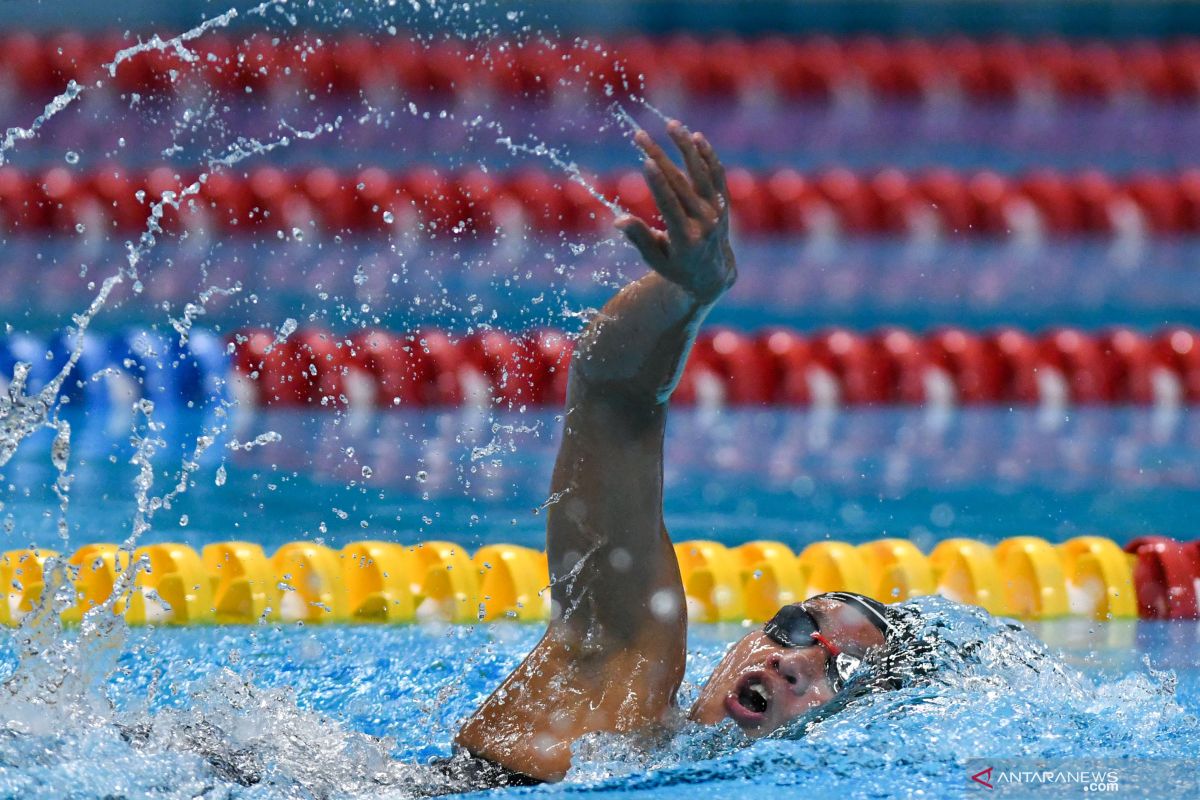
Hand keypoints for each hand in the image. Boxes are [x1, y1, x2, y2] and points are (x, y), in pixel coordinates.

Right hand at [615, 121, 736, 303]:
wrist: (712, 274)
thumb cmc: (676, 267)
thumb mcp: (655, 259)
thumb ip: (640, 238)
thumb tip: (618, 221)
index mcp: (685, 239)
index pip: (670, 205)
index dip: (658, 183)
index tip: (645, 161)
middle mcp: (704, 222)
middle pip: (680, 183)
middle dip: (659, 157)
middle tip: (640, 136)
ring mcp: (716, 211)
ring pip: (702, 173)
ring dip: (686, 147)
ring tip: (672, 125)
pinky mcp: (722, 202)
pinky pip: (716, 174)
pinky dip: (708, 155)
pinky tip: (696, 136)